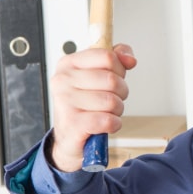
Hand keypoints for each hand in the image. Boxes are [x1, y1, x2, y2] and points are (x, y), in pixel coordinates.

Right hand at [47, 43, 136, 172]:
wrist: (69, 137)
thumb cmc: (85, 105)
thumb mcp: (98, 75)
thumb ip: (117, 59)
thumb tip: (130, 59)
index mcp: (69, 63)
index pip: (107, 56)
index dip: (119, 69)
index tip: (114, 77)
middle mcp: (63, 80)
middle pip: (112, 80)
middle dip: (121, 93)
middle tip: (110, 100)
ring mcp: (65, 101)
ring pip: (112, 101)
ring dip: (117, 110)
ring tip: (104, 113)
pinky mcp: (73, 123)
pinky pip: (108, 120)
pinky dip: (113, 124)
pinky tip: (105, 124)